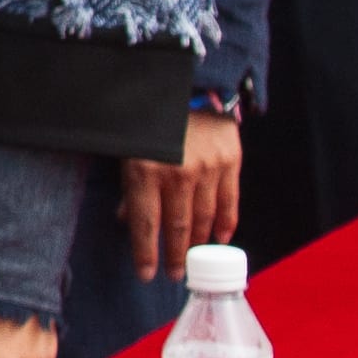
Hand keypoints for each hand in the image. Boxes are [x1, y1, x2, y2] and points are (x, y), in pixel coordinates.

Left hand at [120, 107, 243, 279]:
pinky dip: (225, 224)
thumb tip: (127, 221)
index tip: (147, 275)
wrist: (187, 81)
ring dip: (198, 244)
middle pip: (177, 227)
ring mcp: (207, 169)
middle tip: (175, 275)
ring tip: (194, 262)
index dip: (146, 254)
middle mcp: (178, 174)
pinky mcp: (230, 161)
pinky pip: (229, 202)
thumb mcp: (128, 149)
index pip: (146, 225)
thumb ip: (129, 187)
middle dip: (175, 256)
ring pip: (204, 219)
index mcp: (145, 170)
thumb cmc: (148, 117)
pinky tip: (219, 240)